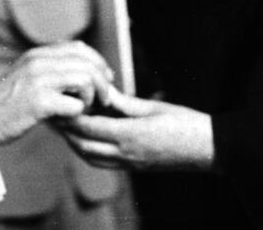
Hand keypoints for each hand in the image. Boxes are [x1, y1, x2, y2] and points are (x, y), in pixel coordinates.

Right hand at [0, 41, 111, 144]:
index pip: (79, 48)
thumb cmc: (6, 104)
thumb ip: (50, 69)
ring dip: (92, 98)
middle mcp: (38, 62)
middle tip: (105, 99)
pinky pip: (75, 105)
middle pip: (86, 63)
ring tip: (87, 109)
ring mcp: (38, 81)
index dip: (98, 62)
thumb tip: (84, 71)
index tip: (106, 77)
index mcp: (37, 54)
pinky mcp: (39, 103)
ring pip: (84, 80)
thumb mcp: (26, 76)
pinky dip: (78, 114)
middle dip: (102, 82)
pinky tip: (69, 119)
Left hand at [59, 90, 214, 170]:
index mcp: (130, 135)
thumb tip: (104, 94)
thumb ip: (125, 104)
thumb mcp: (154, 107)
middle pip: (84, 146)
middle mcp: (126, 153)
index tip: (59, 105)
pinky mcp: (135, 167)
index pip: (90, 127)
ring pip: (91, 158)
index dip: (71, 118)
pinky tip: (88, 141)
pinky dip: (90, 152)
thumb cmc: (185, 123)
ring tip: (66, 128)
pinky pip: (104, 163)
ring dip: (76, 144)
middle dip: (66, 132)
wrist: (208, 149)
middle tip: (54, 117)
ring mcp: (130, 163)